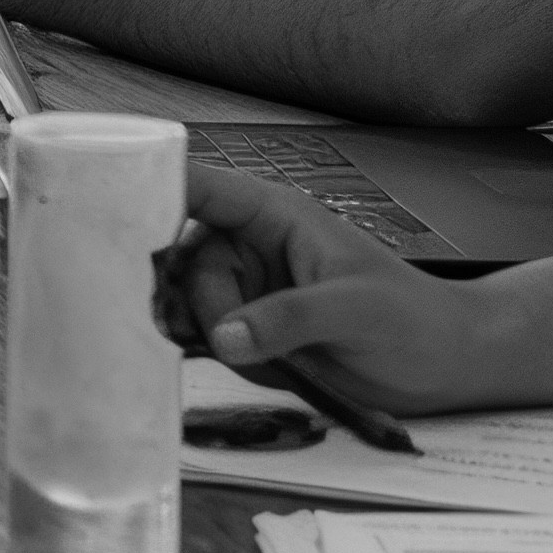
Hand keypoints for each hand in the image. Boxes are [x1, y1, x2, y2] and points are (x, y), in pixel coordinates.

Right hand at [149, 160, 520, 417]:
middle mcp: (252, 248)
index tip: (104, 203)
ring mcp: (250, 291)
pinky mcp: (252, 332)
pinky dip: (200, 350)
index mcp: (275, 217)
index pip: (201, 187)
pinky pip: (205, 335)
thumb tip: (228, 337)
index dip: (151, 187)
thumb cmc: (415, 320)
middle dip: (183, 294)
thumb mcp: (356, 311)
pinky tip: (208, 363)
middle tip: (199, 330)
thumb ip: (289, 318)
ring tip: (226, 353)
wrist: (448, 366)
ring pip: (186, 301)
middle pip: (181, 256)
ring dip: (192, 327)